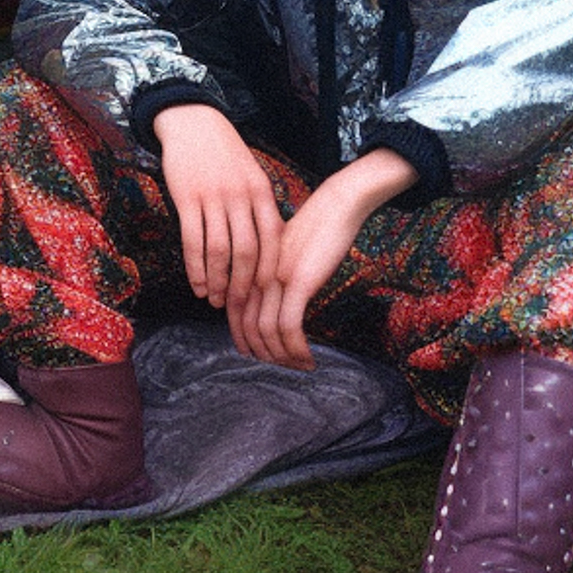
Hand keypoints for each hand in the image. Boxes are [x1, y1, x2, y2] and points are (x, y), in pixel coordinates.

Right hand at [153, 103, 283, 342]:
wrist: (193, 122)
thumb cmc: (224, 153)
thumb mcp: (252, 174)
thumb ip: (259, 207)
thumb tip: (270, 244)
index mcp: (261, 191)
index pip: (272, 239)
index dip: (269, 270)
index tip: (266, 293)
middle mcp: (240, 196)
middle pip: (247, 251)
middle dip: (243, 285)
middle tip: (238, 307)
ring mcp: (213, 197)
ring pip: (219, 250)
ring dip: (217, 281)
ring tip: (215, 300)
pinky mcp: (188, 198)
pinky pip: (193, 240)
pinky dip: (196, 267)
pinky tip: (197, 284)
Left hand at [249, 149, 416, 367]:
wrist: (336, 205)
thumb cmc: (317, 227)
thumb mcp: (289, 251)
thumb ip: (277, 272)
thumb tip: (280, 298)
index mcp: (253, 265)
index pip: (236, 309)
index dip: (240, 336)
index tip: (252, 354)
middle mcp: (258, 274)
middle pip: (247, 325)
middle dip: (260, 352)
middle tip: (278, 367)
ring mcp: (275, 279)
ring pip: (267, 332)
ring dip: (281, 357)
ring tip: (298, 367)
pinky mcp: (298, 283)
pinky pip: (289, 327)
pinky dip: (296, 349)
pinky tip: (309, 359)